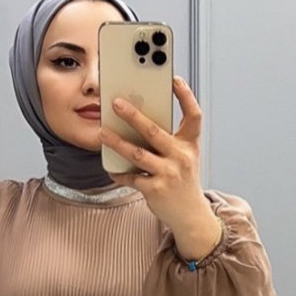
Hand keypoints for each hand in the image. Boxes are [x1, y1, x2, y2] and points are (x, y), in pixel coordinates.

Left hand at [99, 76, 213, 235]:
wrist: (190, 215)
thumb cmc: (183, 181)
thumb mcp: (184, 157)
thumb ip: (168, 139)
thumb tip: (138, 120)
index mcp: (190, 145)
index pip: (193, 116)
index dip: (186, 96)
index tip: (174, 80)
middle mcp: (181, 157)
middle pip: (154, 131)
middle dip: (133, 116)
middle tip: (115, 103)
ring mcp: (168, 174)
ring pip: (137, 154)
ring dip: (117, 142)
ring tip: (103, 133)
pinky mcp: (155, 190)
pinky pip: (131, 177)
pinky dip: (119, 173)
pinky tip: (111, 168)